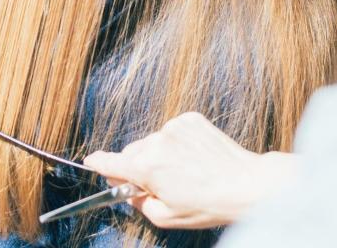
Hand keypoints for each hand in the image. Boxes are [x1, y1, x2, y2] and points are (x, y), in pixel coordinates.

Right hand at [83, 112, 299, 229]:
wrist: (245, 184)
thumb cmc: (209, 204)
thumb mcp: (167, 217)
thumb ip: (141, 204)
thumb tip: (131, 193)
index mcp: (147, 167)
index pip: (110, 162)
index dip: (99, 164)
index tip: (91, 162)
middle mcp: (157, 141)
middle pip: (133, 152)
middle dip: (139, 166)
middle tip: (158, 183)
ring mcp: (175, 127)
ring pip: (153, 140)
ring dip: (160, 153)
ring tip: (184, 171)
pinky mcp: (191, 119)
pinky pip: (173, 131)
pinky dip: (177, 142)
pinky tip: (193, 157)